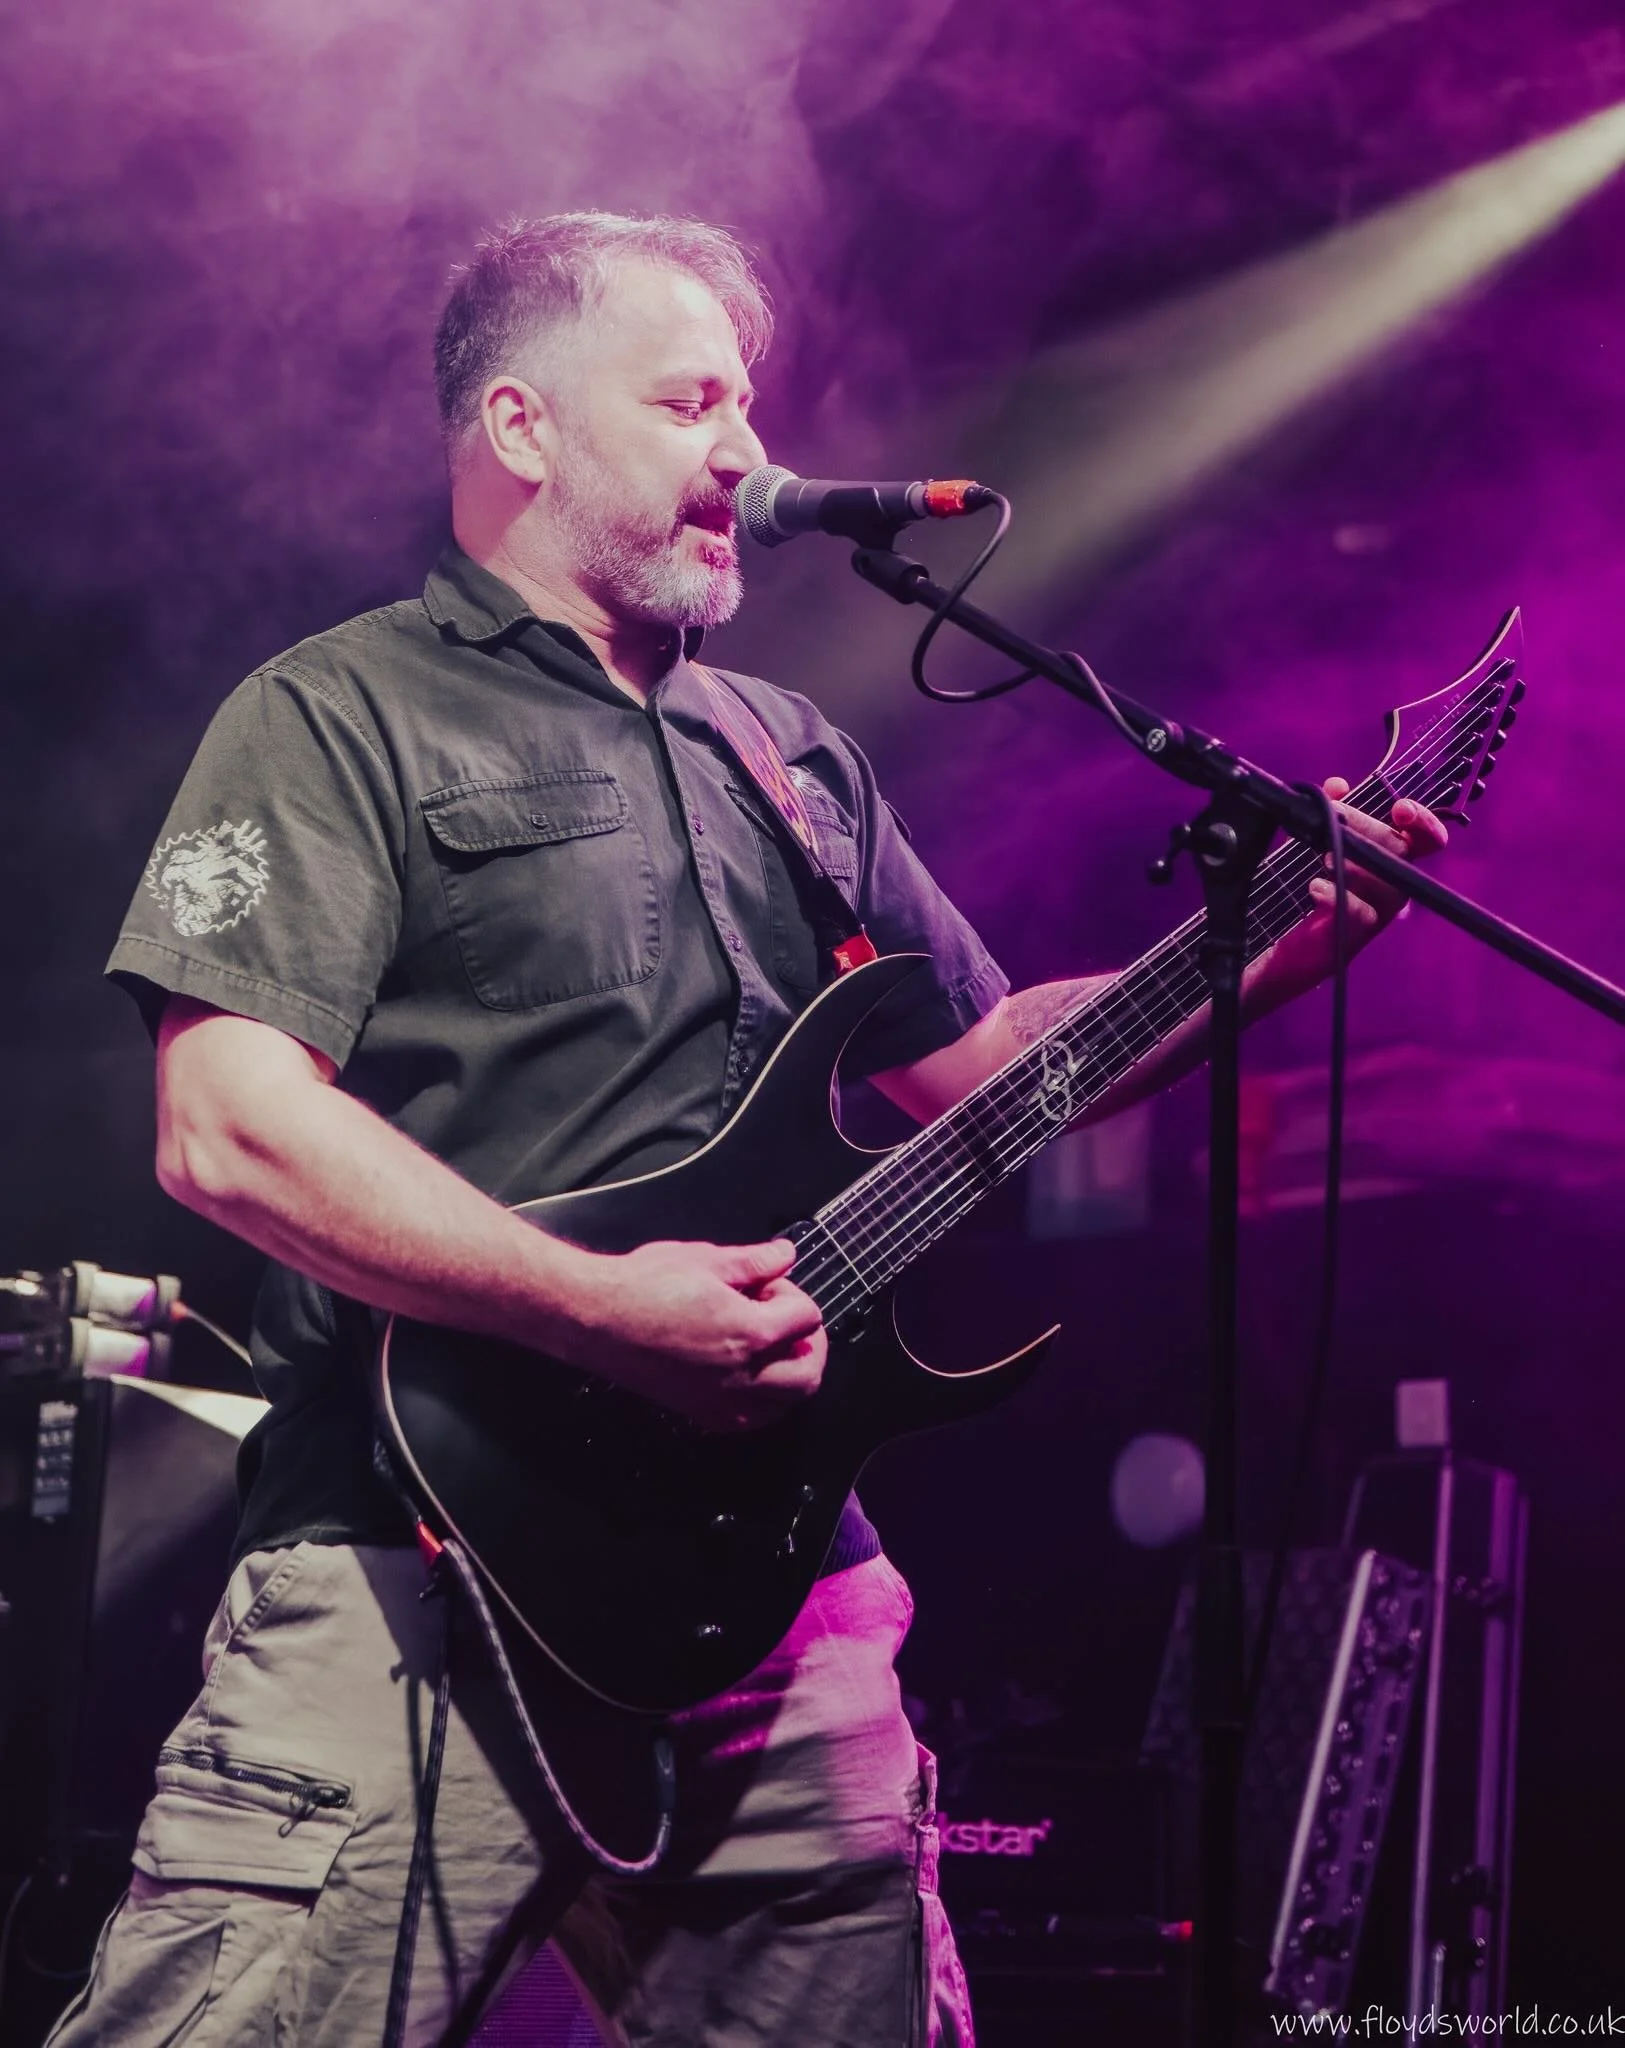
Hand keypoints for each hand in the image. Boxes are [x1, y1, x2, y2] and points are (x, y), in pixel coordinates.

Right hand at [563, 1237, 826, 1431]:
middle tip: (788, 1319)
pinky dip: (765, 1400)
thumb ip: (755, 1261)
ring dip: (791, 1375)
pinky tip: (751, 1375)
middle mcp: (741, 1376)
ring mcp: (721, 1401)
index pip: (806, 1318)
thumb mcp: (706, 1259)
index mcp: (748, 1333)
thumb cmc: (642, 1286)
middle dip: (808, 1342)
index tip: (767, 1284)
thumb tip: (785, 1254)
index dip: (791, 1293)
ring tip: (774, 1347)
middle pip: (808, 1373)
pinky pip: (753, 1419)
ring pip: (786, 1403)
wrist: (596, 1317)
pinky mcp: (701, 1413)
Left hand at [1249, 776, 1448, 1004]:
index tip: (1401, 809)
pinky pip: (1360, 916)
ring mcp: (1375, 916)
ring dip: (1355, 864)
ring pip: (1385, 885)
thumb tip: (1339, 785)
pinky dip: (1338, 898)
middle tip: (1335, 817)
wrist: (1281, 948)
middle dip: (1366, 828)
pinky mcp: (1352, 939)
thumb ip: (1333, 813)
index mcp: (1389, 863)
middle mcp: (1391, 889)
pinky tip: (1316, 888)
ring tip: (1324, 856)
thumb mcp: (1320, 845)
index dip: (1422, 822)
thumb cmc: (1310, 893)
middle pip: (1398, 852)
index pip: (1425, 840)